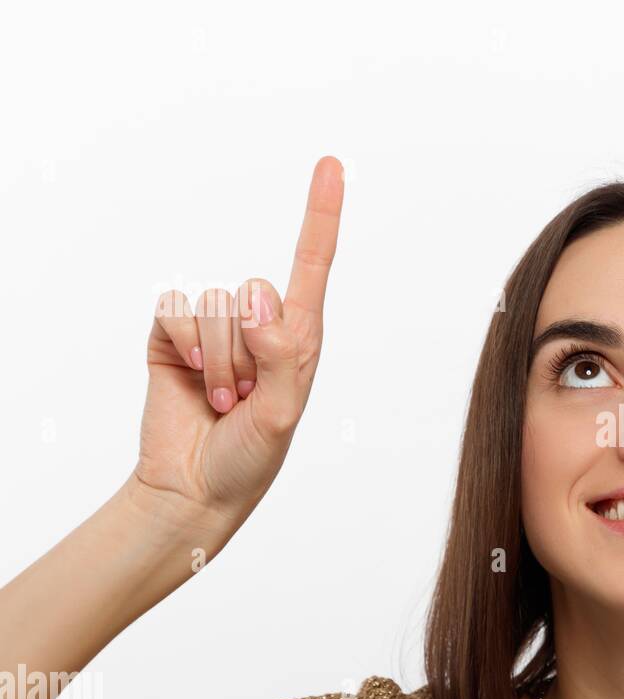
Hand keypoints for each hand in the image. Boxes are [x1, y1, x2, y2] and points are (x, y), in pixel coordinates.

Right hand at [134, 157, 343, 520]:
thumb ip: (280, 358)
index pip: (312, 265)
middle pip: (252, 292)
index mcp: (300, 336)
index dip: (321, 215)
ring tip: (222, 399)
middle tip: (243, 398)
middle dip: (246, 354)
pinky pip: (174, 312)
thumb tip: (258, 301)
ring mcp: (214, 327)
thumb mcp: (281, 415)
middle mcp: (259, 323)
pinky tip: (192, 386)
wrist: (193, 488)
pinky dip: (183, 351)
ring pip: (213, 308)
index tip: (332, 165)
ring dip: (216, 363)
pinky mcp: (171, 334)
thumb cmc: (249, 456)